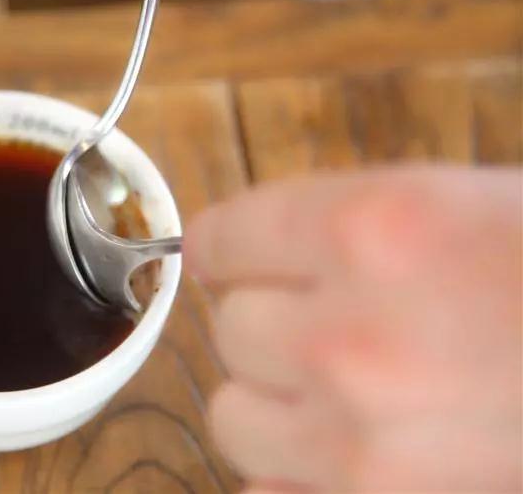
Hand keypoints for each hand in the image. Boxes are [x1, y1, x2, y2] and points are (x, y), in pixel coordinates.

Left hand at [186, 168, 521, 491]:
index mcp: (373, 231)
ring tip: (334, 384)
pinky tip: (348, 445)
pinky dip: (295, 467)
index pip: (224, 239)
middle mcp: (351, 339)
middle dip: (265, 319)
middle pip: (229, 330)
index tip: (226, 257)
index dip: (222, 248)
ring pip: (232, 414)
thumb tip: (224, 259)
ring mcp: (361, 442)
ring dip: (272, 395)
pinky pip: (271, 488)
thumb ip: (329, 232)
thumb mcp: (449, 207)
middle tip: (318, 317)